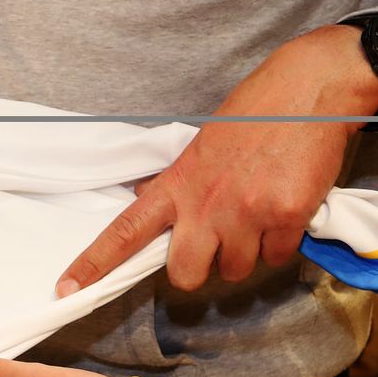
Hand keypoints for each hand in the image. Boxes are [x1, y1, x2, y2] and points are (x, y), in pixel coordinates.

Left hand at [56, 25, 377, 296]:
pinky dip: (282, 243)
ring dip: (247, 253)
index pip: (126, 229)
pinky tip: (286, 209)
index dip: (95, 262)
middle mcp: (207, 203)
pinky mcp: (286, 217)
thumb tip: (148, 197)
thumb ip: (178, 179)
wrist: (310, 87)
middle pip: (185, 275)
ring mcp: (247, 212)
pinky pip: (277, 257)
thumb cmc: (257, 111)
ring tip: (259, 214)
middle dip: (199, 270)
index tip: (67, 288)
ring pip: (235, 271)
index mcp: (179, 182)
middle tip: (216, 245)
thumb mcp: (202, 142)